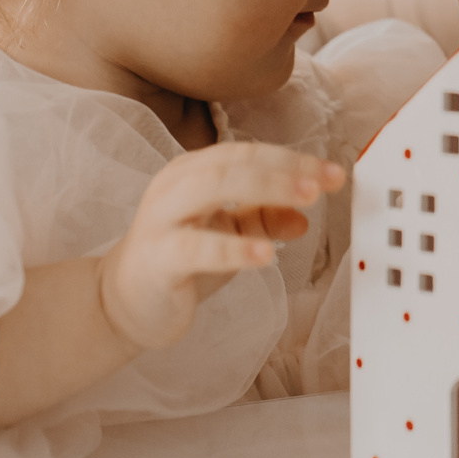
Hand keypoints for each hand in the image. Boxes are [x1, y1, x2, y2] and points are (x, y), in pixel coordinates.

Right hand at [96, 145, 347, 351]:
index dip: (293, 160)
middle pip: (233, 163)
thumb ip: (264, 219)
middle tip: (324, 184)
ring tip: (306, 202)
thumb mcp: (229, 234)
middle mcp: (176, 185)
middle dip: (284, 169)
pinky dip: (233, 248)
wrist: (123, 303)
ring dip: (264, 190)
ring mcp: (162, 219)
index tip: (334, 174)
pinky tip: (266, 254)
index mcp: (194, 171)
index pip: (248, 154)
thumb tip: (304, 216)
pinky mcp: (156, 258)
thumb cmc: (179, 260)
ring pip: (212, 187)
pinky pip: (195, 247)